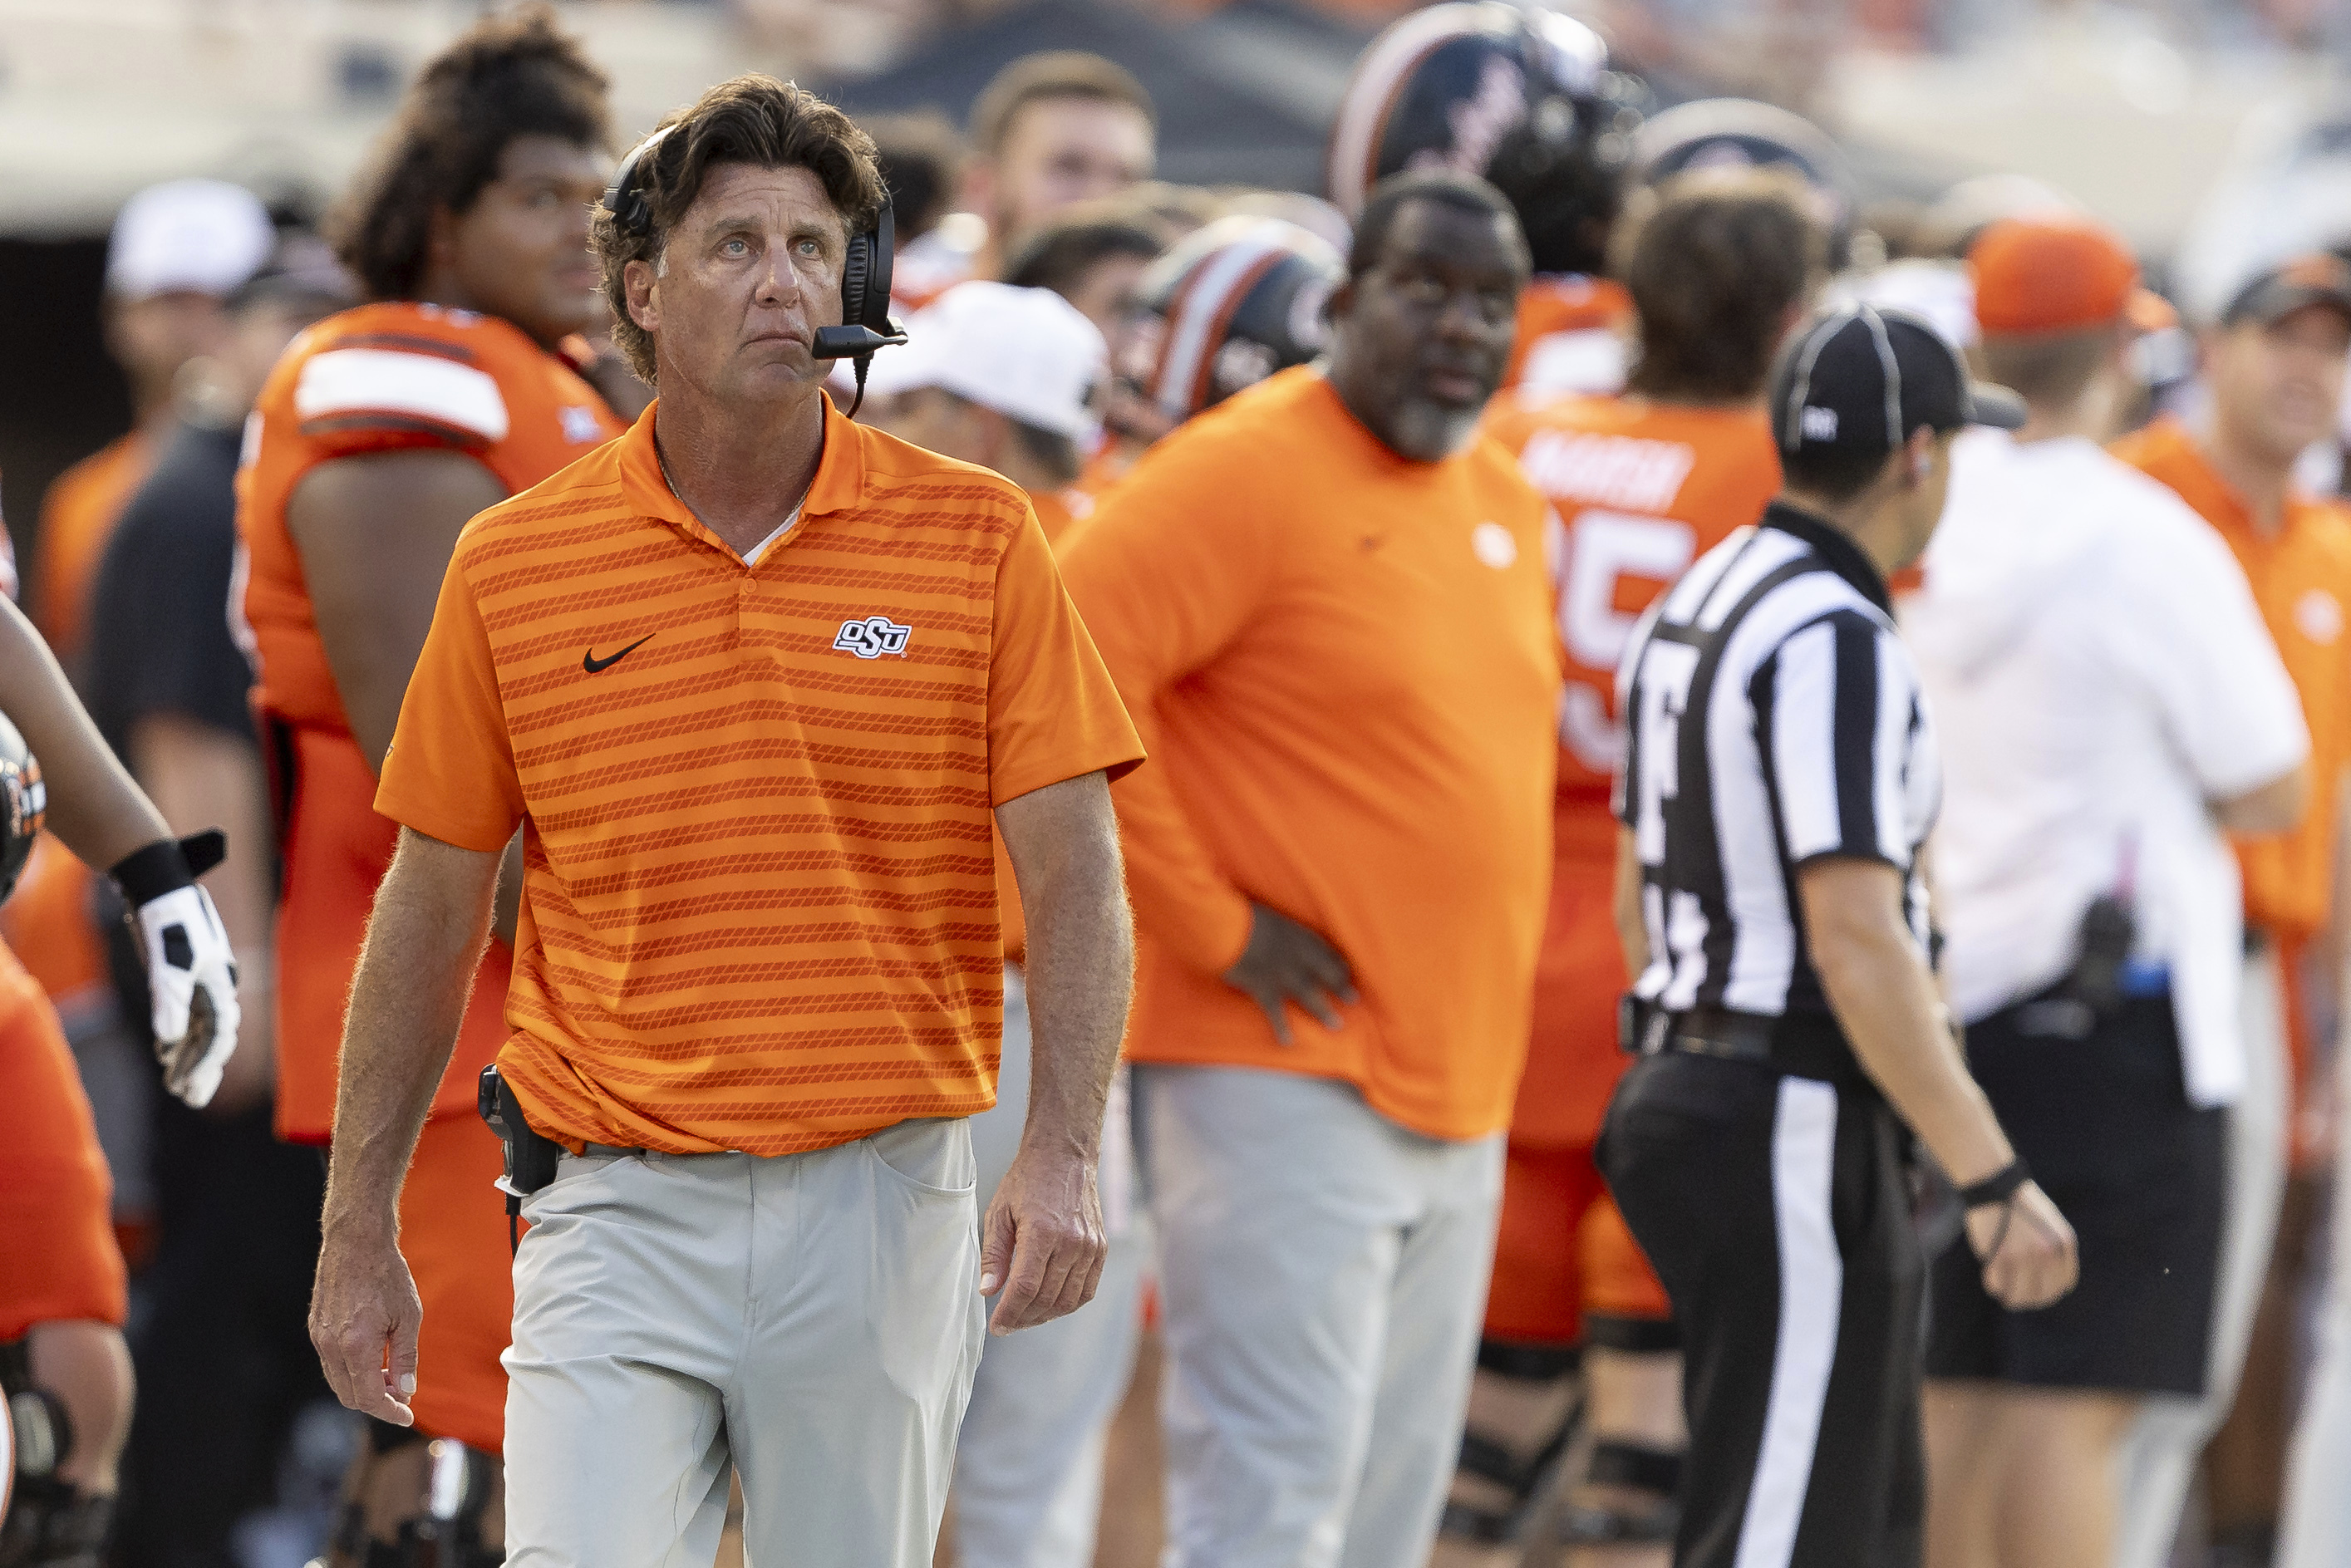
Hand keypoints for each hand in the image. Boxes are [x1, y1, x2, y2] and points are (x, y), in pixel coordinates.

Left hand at [133, 882, 241, 1107]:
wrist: (160, 884)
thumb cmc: (170, 920)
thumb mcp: (168, 962)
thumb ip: (169, 1001)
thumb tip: (165, 1040)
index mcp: (219, 984)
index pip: (218, 1034)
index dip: (206, 1063)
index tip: (189, 1089)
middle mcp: (214, 986)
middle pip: (212, 1037)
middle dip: (201, 1069)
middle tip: (189, 1099)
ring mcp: (199, 982)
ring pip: (198, 1028)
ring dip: (186, 1056)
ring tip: (174, 1085)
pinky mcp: (182, 977)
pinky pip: (185, 1015)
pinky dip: (176, 1036)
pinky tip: (165, 1053)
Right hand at [310, 1215, 423, 1425]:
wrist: (356, 1243)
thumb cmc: (387, 1276)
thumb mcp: (408, 1316)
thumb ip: (406, 1357)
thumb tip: (406, 1390)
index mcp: (356, 1347)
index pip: (370, 1397)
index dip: (390, 1412)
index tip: (407, 1416)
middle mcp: (331, 1347)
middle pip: (350, 1397)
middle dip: (378, 1403)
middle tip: (403, 1396)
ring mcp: (319, 1339)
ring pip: (338, 1382)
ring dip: (363, 1389)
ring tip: (391, 1376)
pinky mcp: (315, 1329)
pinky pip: (331, 1365)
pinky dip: (351, 1373)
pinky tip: (373, 1361)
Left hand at [978, 1139, 1105, 1334]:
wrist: (1064, 1156)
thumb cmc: (1028, 1181)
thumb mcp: (999, 1212)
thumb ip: (994, 1255)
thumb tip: (988, 1292)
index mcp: (1042, 1232)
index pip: (1025, 1289)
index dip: (1009, 1314)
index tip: (997, 1327)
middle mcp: (1071, 1242)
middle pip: (1046, 1299)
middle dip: (1023, 1319)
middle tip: (1007, 1323)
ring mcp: (1089, 1247)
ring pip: (1067, 1300)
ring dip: (1044, 1316)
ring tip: (1025, 1317)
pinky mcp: (1100, 1248)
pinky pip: (1086, 1290)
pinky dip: (1068, 1305)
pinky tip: (1050, 1305)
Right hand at [1222, 903, 1354, 1044]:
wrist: (1226, 928)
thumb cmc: (1242, 917)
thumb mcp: (1267, 916)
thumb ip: (1277, 928)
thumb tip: (1276, 930)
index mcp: (1297, 935)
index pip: (1325, 950)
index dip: (1337, 962)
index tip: (1346, 971)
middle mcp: (1296, 956)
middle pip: (1325, 973)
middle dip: (1341, 986)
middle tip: (1354, 999)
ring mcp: (1282, 974)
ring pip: (1309, 995)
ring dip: (1324, 1011)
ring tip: (1337, 1024)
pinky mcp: (1264, 988)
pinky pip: (1276, 1012)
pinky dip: (1282, 1028)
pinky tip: (1288, 1042)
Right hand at [1967, 1180, 2076, 1309]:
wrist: (1995, 1185)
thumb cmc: (2019, 1203)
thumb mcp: (2050, 1224)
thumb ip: (2055, 1249)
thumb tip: (2049, 1279)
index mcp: (2064, 1244)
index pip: (2063, 1284)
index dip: (2049, 1292)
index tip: (2037, 1292)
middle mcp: (2049, 1253)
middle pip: (2043, 1295)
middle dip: (2029, 1299)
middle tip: (2016, 1297)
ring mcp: (2025, 1257)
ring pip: (2019, 1296)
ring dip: (2010, 1297)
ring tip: (2002, 1291)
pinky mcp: (2001, 1257)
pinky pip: (1996, 1284)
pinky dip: (1993, 1285)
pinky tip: (1990, 1278)